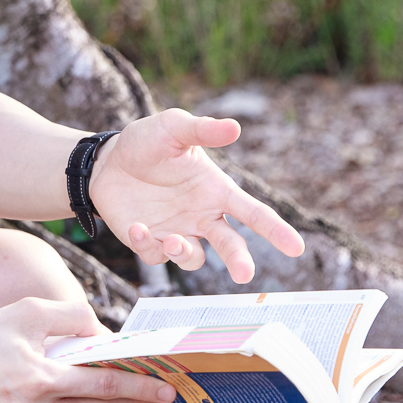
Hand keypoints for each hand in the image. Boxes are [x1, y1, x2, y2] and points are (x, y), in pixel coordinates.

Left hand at [89, 109, 304, 283]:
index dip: (276, 230)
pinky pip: (156, 255)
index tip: (296, 248)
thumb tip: (235, 128)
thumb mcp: (174, 128)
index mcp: (216, 192)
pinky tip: (137, 226)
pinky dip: (148, 245)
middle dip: (239, 260)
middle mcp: (202, 217)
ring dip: (186, 253)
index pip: (254, 214)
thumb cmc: (147, 142)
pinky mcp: (150, 243)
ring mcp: (177, 232)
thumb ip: (203, 130)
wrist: (106, 161)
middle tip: (244, 274)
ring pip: (193, 258)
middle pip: (230, 245)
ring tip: (174, 241)